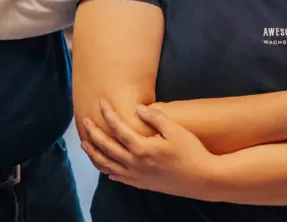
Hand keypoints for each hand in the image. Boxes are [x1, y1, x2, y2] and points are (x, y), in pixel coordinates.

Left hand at [81, 100, 217, 198]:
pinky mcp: (142, 184)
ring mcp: (137, 176)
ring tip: (85, 144)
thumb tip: (138, 108)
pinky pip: (118, 178)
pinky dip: (107, 171)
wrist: (202, 179)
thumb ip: (155, 117)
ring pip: (107, 165)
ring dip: (94, 154)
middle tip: (85, 121)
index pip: (117, 128)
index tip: (101, 103)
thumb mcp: (175, 130)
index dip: (107, 114)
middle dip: (93, 133)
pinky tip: (104, 168)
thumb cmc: (191, 152)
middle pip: (106, 147)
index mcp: (141, 148)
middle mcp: (134, 163)